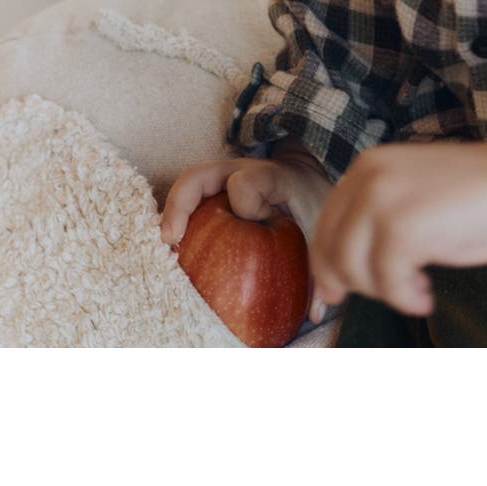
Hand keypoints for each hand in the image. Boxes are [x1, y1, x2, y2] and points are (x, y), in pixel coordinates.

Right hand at [160, 145, 332, 322]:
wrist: (304, 179)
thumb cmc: (310, 205)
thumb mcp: (321, 229)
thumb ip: (319, 268)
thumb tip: (315, 313)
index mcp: (270, 176)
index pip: (245, 181)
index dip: (245, 201)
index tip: (257, 218)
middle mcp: (237, 172)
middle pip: (197, 176)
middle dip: (179, 206)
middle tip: (170, 240)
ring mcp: (219, 181)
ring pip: (185, 190)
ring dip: (171, 217)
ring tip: (165, 252)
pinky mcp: (209, 195)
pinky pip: (186, 204)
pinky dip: (177, 225)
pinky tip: (175, 256)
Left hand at [310, 120, 486, 316]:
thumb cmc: (478, 196)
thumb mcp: (413, 199)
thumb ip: (378, 220)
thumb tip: (342, 273)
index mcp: (366, 168)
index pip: (326, 223)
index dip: (326, 264)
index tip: (334, 293)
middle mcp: (366, 177)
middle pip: (331, 247)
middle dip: (353, 283)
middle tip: (387, 296)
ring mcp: (381, 200)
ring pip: (353, 267)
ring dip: (385, 292)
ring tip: (418, 291)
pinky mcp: (402, 226)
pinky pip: (387, 280)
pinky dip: (404, 298)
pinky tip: (426, 296)